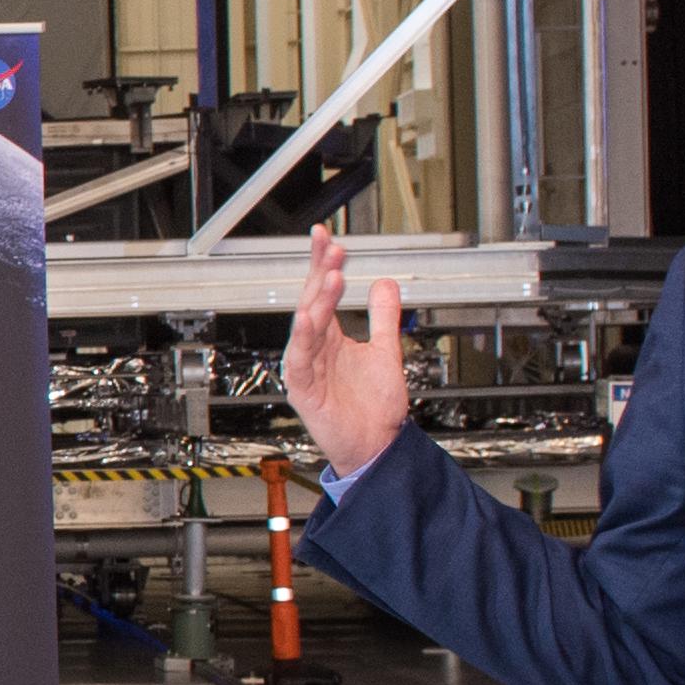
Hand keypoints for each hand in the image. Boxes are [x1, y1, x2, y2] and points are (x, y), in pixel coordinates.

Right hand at [281, 227, 410, 478]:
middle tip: (330, 246)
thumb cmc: (376, 409)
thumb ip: (383, 318)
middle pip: (312, 301)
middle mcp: (315, 349)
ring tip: (331, 274)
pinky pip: (300, 359)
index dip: (322, 263)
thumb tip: (385, 283)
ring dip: (318, 300)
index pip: (322, 292)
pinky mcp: (304, 389)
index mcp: (331, 338)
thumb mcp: (385, 351)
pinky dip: (303, 338)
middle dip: (319, 272)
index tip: (326, 236)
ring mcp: (307, 368)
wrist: (377, 447)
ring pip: (307, 326)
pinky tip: (310, 317)